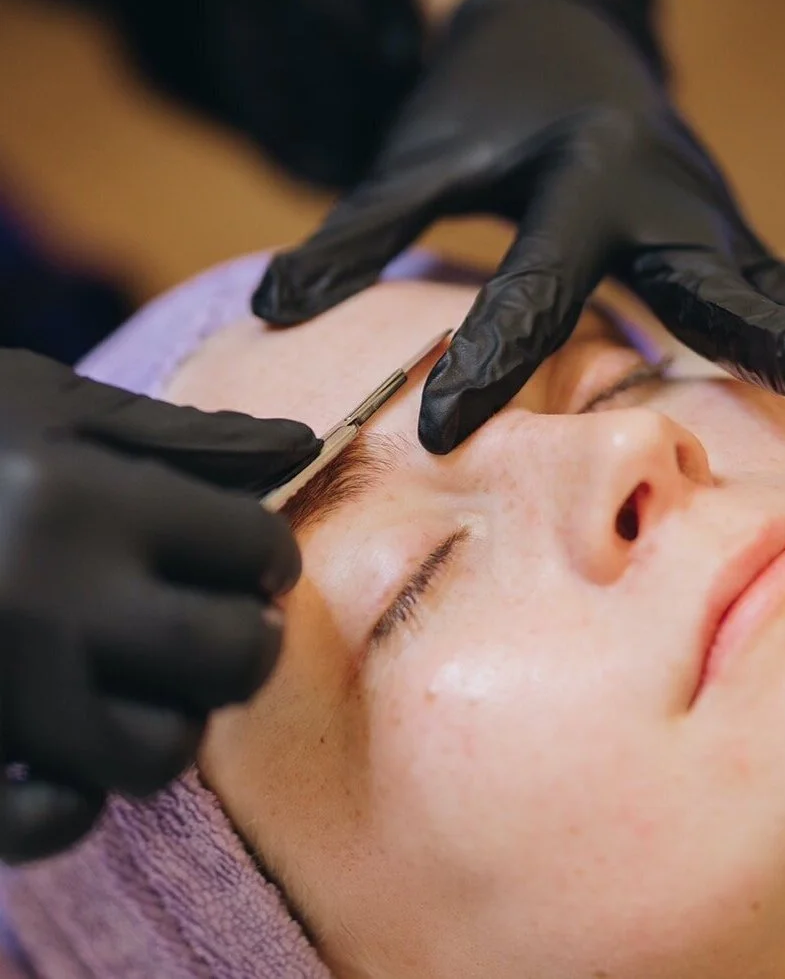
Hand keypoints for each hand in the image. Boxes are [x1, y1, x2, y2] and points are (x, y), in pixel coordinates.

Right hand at [0, 350, 319, 862]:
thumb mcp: (46, 403)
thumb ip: (176, 435)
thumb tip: (300, 444)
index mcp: (78, 499)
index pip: (251, 545)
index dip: (268, 553)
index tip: (250, 556)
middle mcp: (43, 602)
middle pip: (227, 654)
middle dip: (246, 638)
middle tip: (222, 619)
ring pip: (157, 750)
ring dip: (174, 718)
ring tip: (146, 676)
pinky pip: (51, 823)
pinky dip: (78, 796)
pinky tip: (68, 743)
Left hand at [253, 0, 784, 453]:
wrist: (563, 51)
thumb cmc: (483, 122)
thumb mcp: (414, 168)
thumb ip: (353, 237)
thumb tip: (270, 308)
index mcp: (573, 188)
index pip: (529, 289)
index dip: (487, 360)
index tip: (440, 431)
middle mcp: (662, 208)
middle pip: (706, 279)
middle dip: (754, 327)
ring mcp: (713, 228)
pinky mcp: (736, 247)